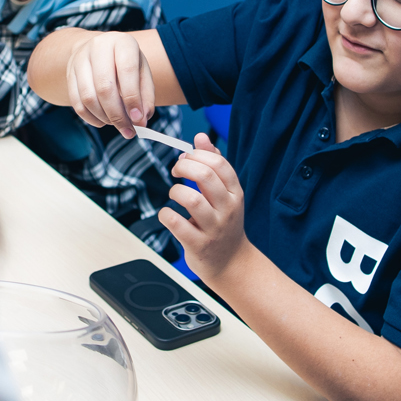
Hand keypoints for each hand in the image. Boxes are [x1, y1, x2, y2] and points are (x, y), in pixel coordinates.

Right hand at [65, 31, 154, 136]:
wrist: (99, 49)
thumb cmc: (126, 63)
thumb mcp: (142, 72)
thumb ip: (145, 96)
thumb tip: (141, 120)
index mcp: (122, 42)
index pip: (127, 71)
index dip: (132, 98)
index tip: (138, 120)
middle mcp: (99, 46)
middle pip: (104, 87)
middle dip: (117, 115)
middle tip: (128, 131)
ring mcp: (80, 59)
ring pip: (88, 97)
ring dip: (104, 118)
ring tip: (117, 124)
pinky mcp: (69, 74)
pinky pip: (76, 102)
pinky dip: (90, 118)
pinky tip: (103, 121)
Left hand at [159, 134, 250, 278]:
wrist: (231, 263)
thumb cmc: (223, 224)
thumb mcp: (224, 194)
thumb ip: (213, 165)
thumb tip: (200, 137)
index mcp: (234, 193)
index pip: (219, 163)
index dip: (197, 155)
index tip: (185, 159)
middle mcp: (227, 209)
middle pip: (205, 175)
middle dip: (184, 167)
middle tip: (176, 171)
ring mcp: (213, 228)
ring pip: (191, 199)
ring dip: (175, 191)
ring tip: (175, 194)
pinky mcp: (198, 244)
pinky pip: (176, 223)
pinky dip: (165, 214)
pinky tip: (168, 215)